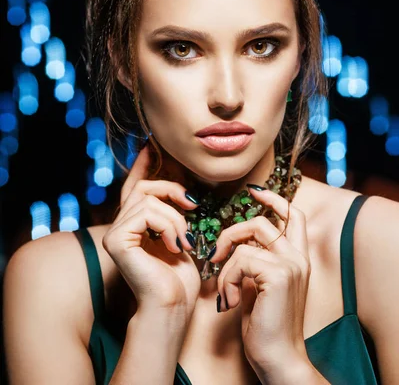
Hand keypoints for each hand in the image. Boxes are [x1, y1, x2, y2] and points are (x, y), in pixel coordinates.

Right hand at [102, 143, 201, 317]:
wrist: (174, 305)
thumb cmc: (180, 276)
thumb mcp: (180, 234)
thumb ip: (173, 211)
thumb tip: (182, 187)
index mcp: (134, 224)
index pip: (135, 186)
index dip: (142, 165)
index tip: (149, 144)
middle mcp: (119, 226)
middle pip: (144, 187)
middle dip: (172, 190)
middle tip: (193, 205)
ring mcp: (114, 233)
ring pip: (149, 199)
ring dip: (176, 217)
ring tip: (185, 241)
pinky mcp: (116, 240)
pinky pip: (146, 212)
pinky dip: (168, 226)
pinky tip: (176, 246)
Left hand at [209, 188, 310, 374]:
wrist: (278, 359)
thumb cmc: (266, 328)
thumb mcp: (261, 287)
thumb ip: (256, 262)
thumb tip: (235, 244)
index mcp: (298, 259)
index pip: (294, 215)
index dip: (274, 199)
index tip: (254, 191)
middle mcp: (299, 258)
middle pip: (263, 221)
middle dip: (232, 232)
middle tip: (217, 253)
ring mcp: (291, 265)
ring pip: (246, 242)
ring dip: (226, 266)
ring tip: (226, 291)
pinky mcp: (278, 274)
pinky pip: (239, 260)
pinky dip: (226, 279)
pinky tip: (231, 301)